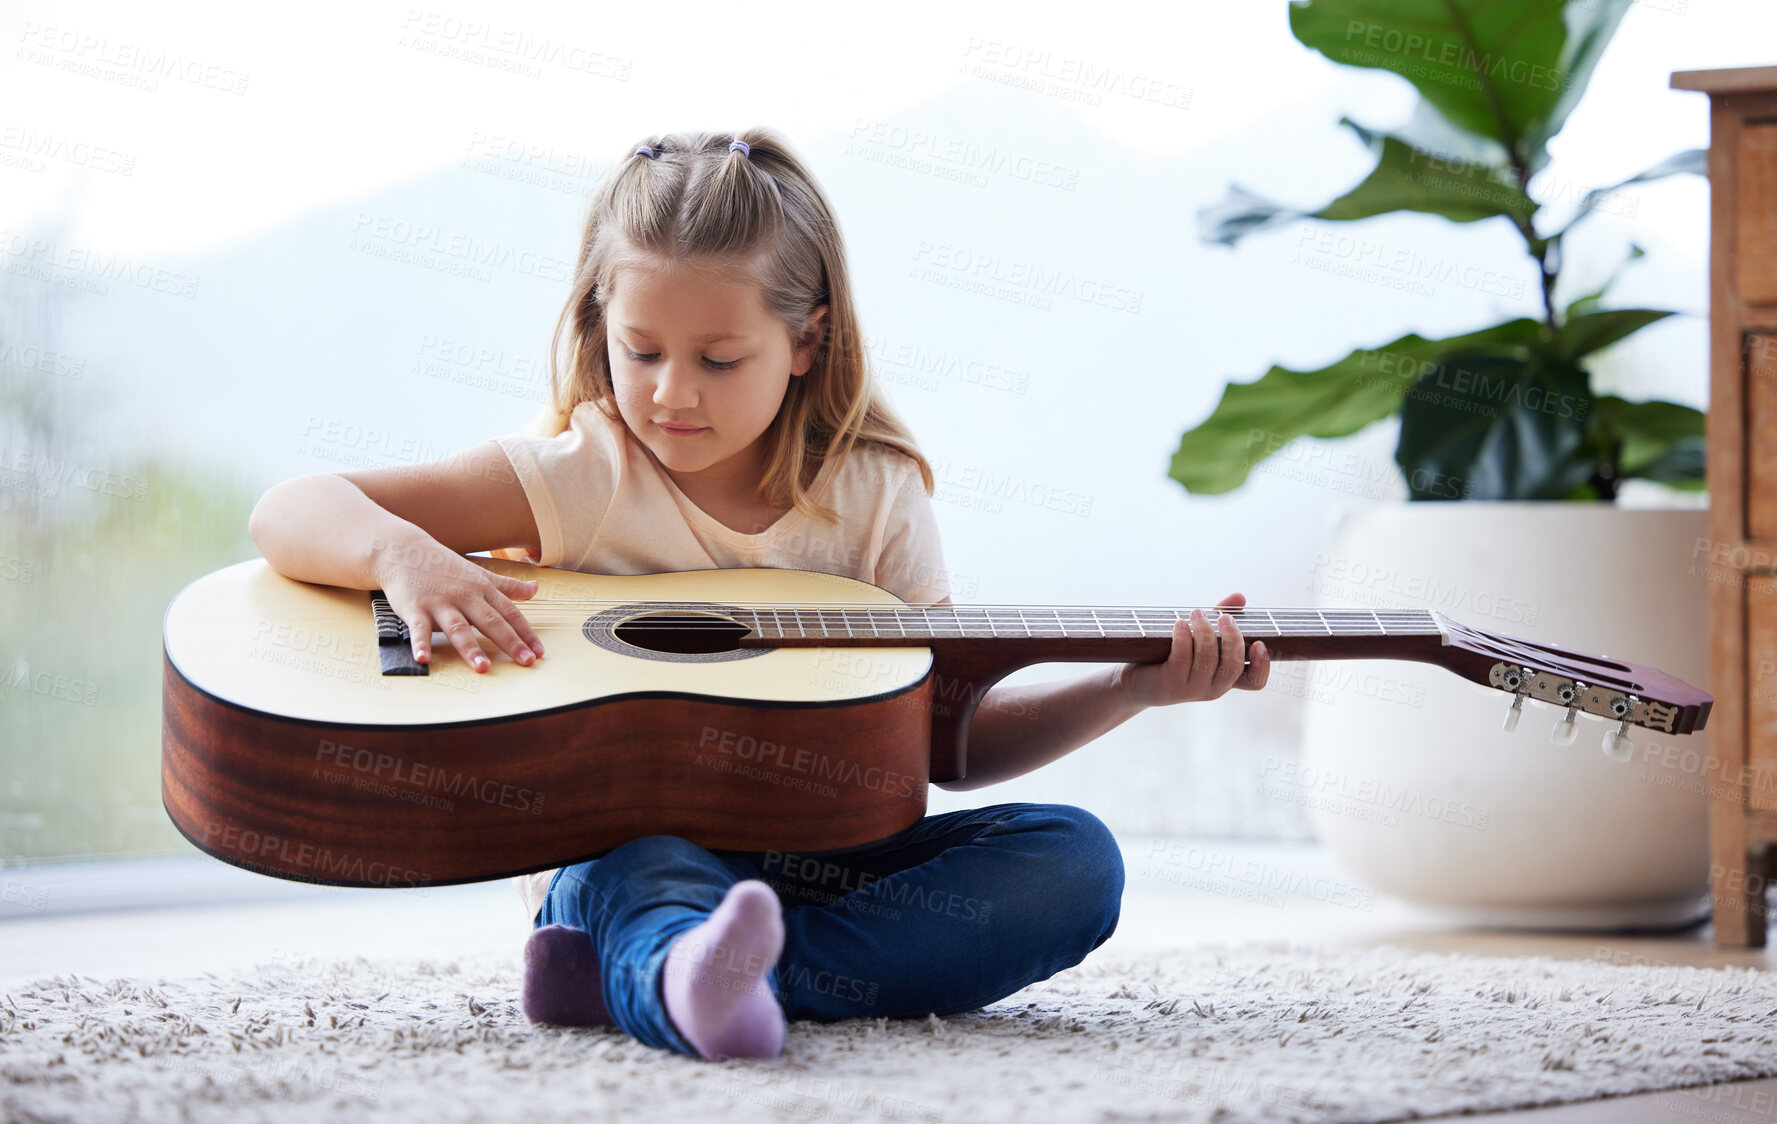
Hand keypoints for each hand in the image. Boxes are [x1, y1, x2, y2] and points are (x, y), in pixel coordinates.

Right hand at [371, 533, 545, 672]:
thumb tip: (536, 588)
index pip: (510, 613)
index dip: (526, 632)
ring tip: (482, 667)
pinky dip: (420, 644)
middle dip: (510, 642)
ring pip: (458, 628)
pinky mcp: (415, 609)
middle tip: (526, 661)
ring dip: (470, 648)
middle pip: (491, 621)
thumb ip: (508, 586)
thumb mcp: (480, 574)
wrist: (404, 551)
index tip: (539, 651)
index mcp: (482, 590)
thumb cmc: (444, 567)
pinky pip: (418, 630)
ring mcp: (439, 603)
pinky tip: (423, 659)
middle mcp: (464, 597)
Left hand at [1117, 592, 1268, 707]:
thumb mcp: (1198, 637)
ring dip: (1204, 632)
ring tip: (1196, 613)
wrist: (1135, 681)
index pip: (1255, 682)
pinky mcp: (1170, 684)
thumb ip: (1220, 620)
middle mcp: (1212, 689)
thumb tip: (1239, 597)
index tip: (1259, 643)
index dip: (1262, 665)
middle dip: (1231, 638)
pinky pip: (1183, 659)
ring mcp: (1192, 690)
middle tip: (1223, 617)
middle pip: (1232, 666)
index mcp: (1224, 679)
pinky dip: (1184, 638)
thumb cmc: (1170, 655)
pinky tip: (1180, 624)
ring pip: (1208, 660)